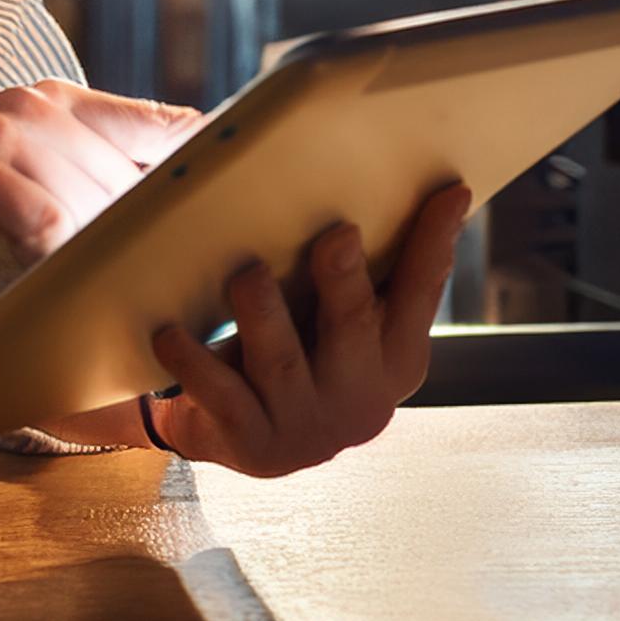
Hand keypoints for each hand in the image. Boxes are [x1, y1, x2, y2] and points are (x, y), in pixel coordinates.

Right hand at [0, 78, 202, 339]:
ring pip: (93, 203)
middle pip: (135, 180)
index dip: (208, 174)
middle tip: (154, 293)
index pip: (166, 128)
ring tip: (93, 297)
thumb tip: (212, 222)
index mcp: (62, 104)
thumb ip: (110, 196)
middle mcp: (31, 102)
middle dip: (148, 243)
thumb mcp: (51, 215)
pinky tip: (40, 283)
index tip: (245, 219)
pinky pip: (44, 220)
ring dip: (99, 261)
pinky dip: (55, 262)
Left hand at [140, 180, 472, 476]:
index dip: (435, 243)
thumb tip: (361, 177)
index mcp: (394, 358)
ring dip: (264, 314)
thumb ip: (357, 272)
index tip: (450, 190)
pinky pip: (220, 393)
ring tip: (247, 276)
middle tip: (338, 234)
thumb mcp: (333, 318)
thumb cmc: (296, 351)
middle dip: (346, 281)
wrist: (235, 434)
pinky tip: (169, 333)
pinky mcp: (252, 443)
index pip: (419, 292)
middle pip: (354, 328)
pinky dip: (193, 360)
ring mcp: (306, 426)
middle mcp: (361, 397)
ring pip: (282, 360)